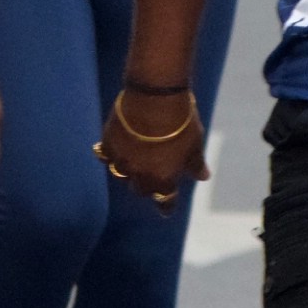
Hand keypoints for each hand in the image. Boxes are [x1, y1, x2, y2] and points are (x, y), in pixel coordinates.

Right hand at [93, 87, 209, 213]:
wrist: (156, 96)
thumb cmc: (182, 122)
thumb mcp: (195, 143)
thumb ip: (195, 163)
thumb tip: (203, 176)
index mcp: (164, 178)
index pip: (165, 201)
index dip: (166, 206)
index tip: (166, 210)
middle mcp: (140, 175)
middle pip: (140, 189)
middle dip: (146, 186)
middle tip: (151, 176)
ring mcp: (122, 160)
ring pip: (120, 174)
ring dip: (127, 171)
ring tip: (132, 161)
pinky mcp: (109, 143)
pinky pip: (104, 155)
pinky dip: (109, 154)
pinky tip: (111, 149)